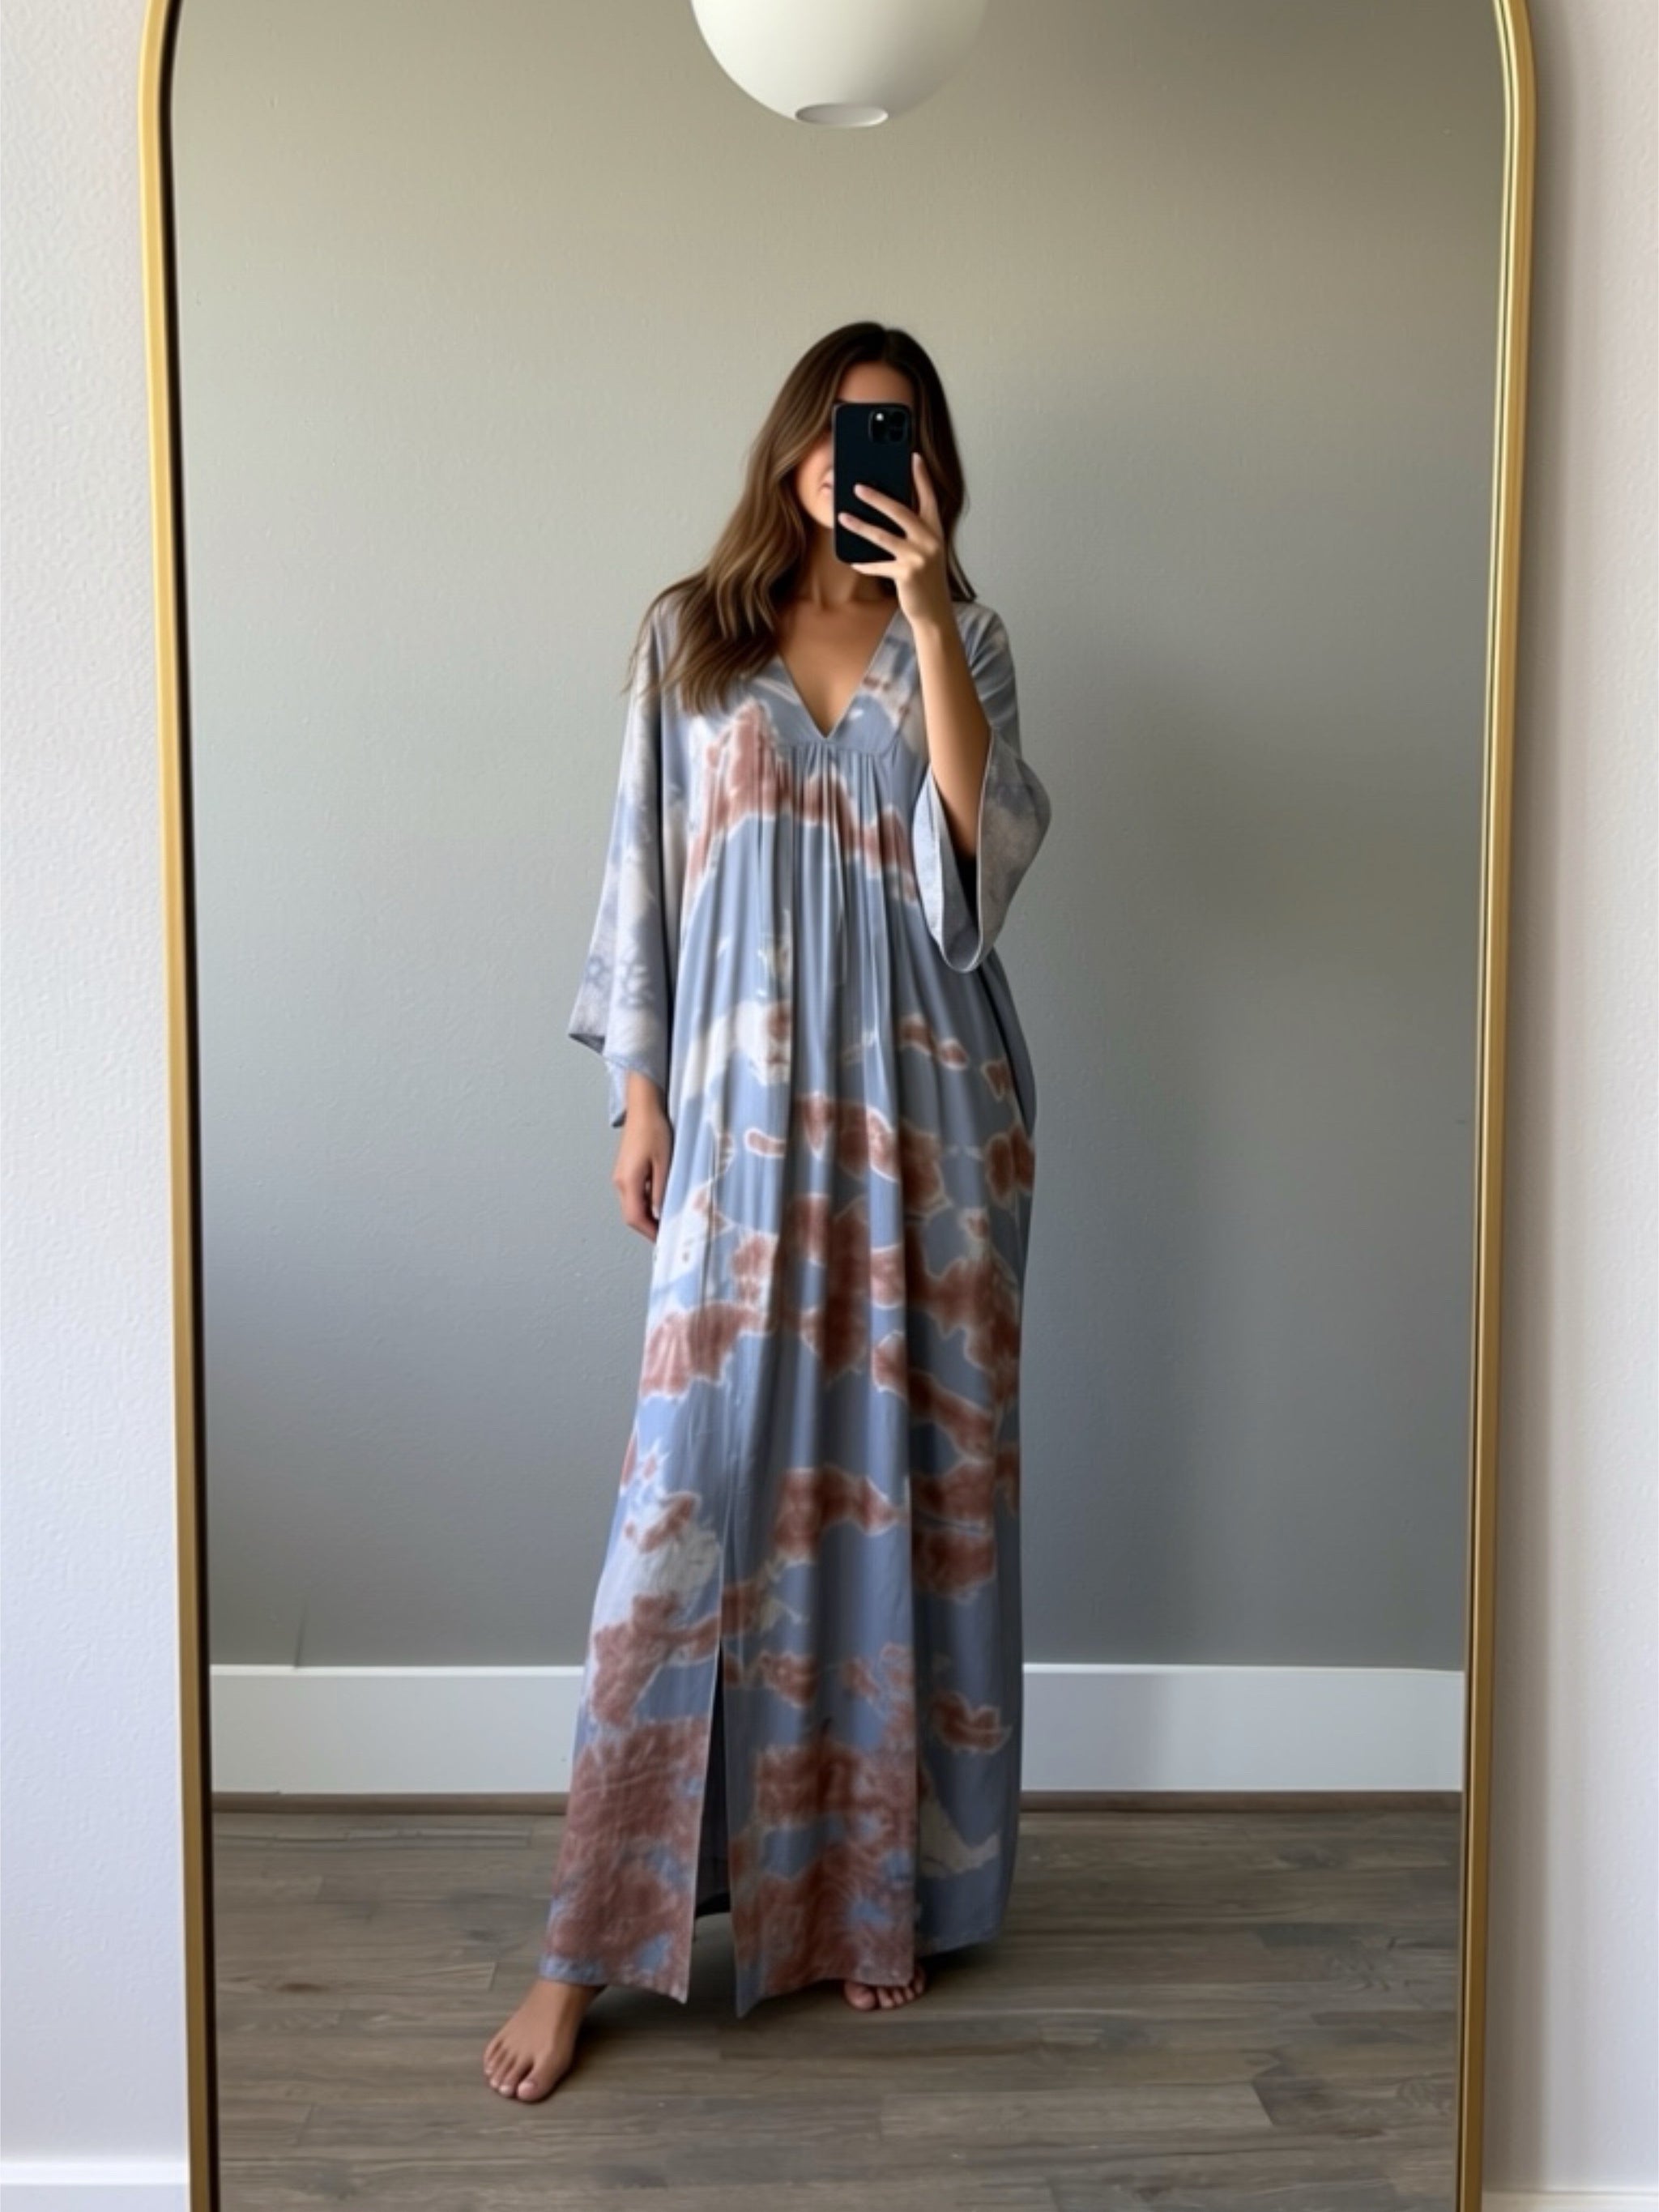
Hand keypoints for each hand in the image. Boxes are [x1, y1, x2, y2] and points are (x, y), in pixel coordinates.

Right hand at [613, 1079, 670, 1241]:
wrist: (643, 1107)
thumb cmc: (654, 1130)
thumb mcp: (664, 1162)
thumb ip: (661, 1190)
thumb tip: (659, 1214)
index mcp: (628, 1180)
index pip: (635, 1218)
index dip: (650, 1232)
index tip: (665, 1240)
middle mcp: (620, 1181)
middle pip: (631, 1215)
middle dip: (649, 1227)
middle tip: (669, 1232)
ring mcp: (620, 1176)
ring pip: (632, 1205)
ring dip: (647, 1215)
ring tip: (668, 1218)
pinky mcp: (625, 1171)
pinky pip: (633, 1194)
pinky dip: (645, 1203)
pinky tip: (661, 1200)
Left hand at [838, 452, 951, 630]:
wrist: (935, 612)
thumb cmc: (926, 578)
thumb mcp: (925, 551)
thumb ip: (913, 531)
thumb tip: (886, 511)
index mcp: (936, 530)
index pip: (928, 497)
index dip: (921, 477)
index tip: (913, 457)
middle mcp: (930, 540)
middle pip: (900, 511)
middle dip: (877, 497)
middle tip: (857, 487)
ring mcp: (919, 557)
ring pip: (883, 536)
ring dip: (860, 526)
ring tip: (842, 517)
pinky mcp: (907, 574)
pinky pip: (878, 564)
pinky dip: (865, 563)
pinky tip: (854, 560)